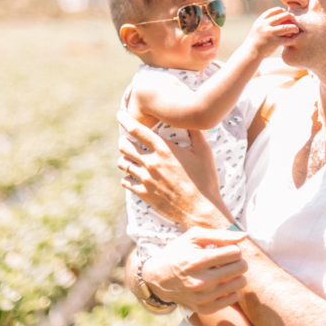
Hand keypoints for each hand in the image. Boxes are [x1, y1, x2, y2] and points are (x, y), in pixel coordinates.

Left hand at [117, 112, 229, 226]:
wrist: (200, 210)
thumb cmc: (205, 180)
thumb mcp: (204, 152)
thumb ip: (196, 133)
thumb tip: (191, 119)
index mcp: (164, 150)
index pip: (137, 131)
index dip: (125, 120)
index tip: (120, 115)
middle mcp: (151, 163)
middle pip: (125, 147)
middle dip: (124, 140)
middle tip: (127, 140)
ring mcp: (146, 180)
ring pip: (124, 164)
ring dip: (125, 158)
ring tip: (129, 158)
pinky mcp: (144, 194)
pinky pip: (126, 182)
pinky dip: (127, 177)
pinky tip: (132, 176)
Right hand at [139, 228, 248, 313]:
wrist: (158, 278)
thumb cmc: (178, 252)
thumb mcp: (194, 237)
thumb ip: (220, 235)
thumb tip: (245, 236)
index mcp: (197, 261)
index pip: (234, 252)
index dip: (233, 248)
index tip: (225, 249)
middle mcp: (201, 281)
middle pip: (240, 267)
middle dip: (238, 260)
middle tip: (228, 259)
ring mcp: (203, 298)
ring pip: (240, 283)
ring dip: (236, 274)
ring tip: (224, 270)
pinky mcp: (205, 309)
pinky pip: (234, 297)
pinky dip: (231, 288)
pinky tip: (221, 282)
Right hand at [246, 7, 299, 56]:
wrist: (250, 53)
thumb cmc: (255, 41)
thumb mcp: (257, 29)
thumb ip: (265, 24)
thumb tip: (277, 18)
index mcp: (260, 21)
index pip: (271, 11)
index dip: (279, 10)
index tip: (284, 11)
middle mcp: (264, 25)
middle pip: (280, 17)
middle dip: (289, 15)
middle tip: (294, 18)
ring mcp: (269, 33)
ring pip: (285, 27)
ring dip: (293, 27)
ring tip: (296, 29)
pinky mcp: (273, 42)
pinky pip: (286, 39)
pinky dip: (291, 39)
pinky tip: (294, 39)